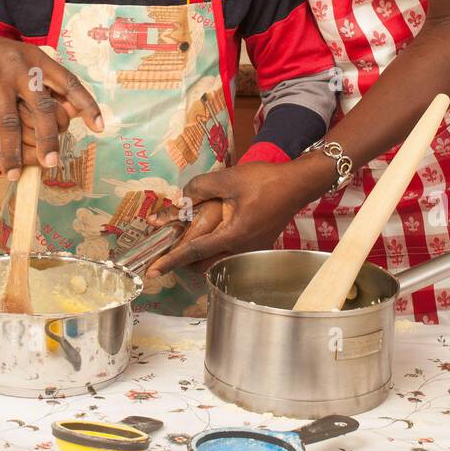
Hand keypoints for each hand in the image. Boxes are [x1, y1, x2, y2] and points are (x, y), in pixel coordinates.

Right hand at [0, 26, 101, 178]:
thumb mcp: (24, 61)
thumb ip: (44, 84)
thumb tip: (71, 113)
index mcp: (39, 60)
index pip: (69, 83)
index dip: (87, 105)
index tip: (100, 127)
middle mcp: (21, 68)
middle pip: (41, 109)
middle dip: (48, 139)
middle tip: (52, 162)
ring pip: (9, 123)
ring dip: (13, 154)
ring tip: (15, 175)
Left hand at [146, 160, 319, 274]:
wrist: (297, 184)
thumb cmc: (265, 180)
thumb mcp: (228, 178)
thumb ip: (199, 188)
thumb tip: (180, 199)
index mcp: (233, 235)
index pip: (193, 252)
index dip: (170, 261)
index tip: (152, 272)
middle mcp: (242, 249)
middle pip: (203, 264)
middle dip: (183, 261)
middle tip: (167, 248)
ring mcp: (251, 249)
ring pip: (216, 261)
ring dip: (199, 255)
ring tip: (184, 241)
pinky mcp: (257, 245)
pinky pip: (229, 254)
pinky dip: (214, 248)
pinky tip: (210, 233)